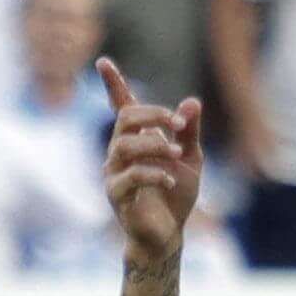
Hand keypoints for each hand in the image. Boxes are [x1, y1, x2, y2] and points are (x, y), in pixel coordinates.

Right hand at [98, 57, 204, 263]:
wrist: (169, 234)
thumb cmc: (176, 195)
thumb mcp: (190, 159)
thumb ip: (189, 132)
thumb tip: (192, 103)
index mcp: (137, 138)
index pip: (122, 105)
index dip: (113, 84)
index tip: (103, 61)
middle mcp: (120, 151)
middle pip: (126, 118)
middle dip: (153, 115)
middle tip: (179, 124)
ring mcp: (115, 172)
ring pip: (125, 145)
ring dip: (155, 145)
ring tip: (177, 154)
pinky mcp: (116, 194)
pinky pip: (129, 176)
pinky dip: (152, 173)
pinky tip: (169, 180)